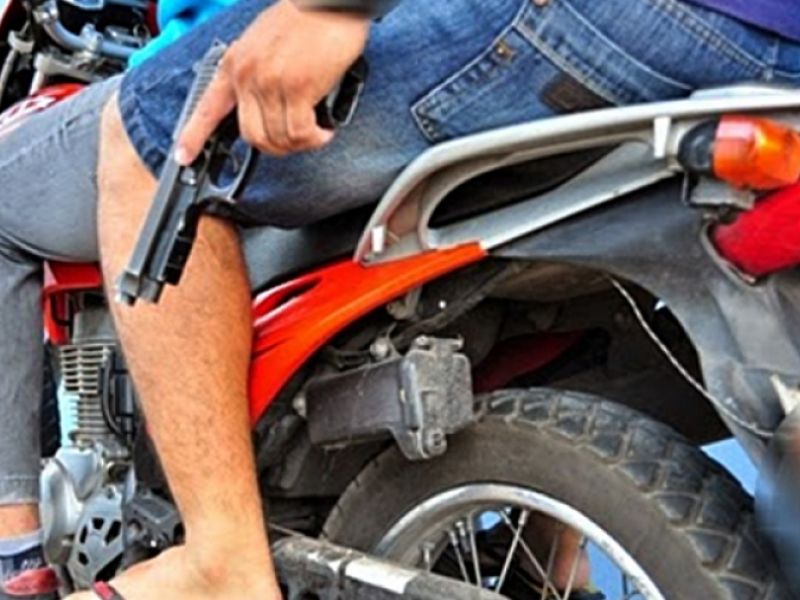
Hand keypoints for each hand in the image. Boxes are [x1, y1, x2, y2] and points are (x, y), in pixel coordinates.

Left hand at [176, 0, 369, 161]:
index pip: (206, 108)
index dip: (193, 137)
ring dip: (300, 143)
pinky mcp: (297, 88)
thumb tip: (264, 108)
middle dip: (276, 148)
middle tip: (295, 142)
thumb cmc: (302, 22)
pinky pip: (300, 132)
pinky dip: (315, 138)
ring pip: (278, 139)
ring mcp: (270, 83)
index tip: (184, 157)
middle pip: (252, 137)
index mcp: (234, 64)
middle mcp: (247, 76)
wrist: (326, 3)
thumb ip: (254, 75)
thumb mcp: (260, 45)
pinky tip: (324, 131)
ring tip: (315, 133)